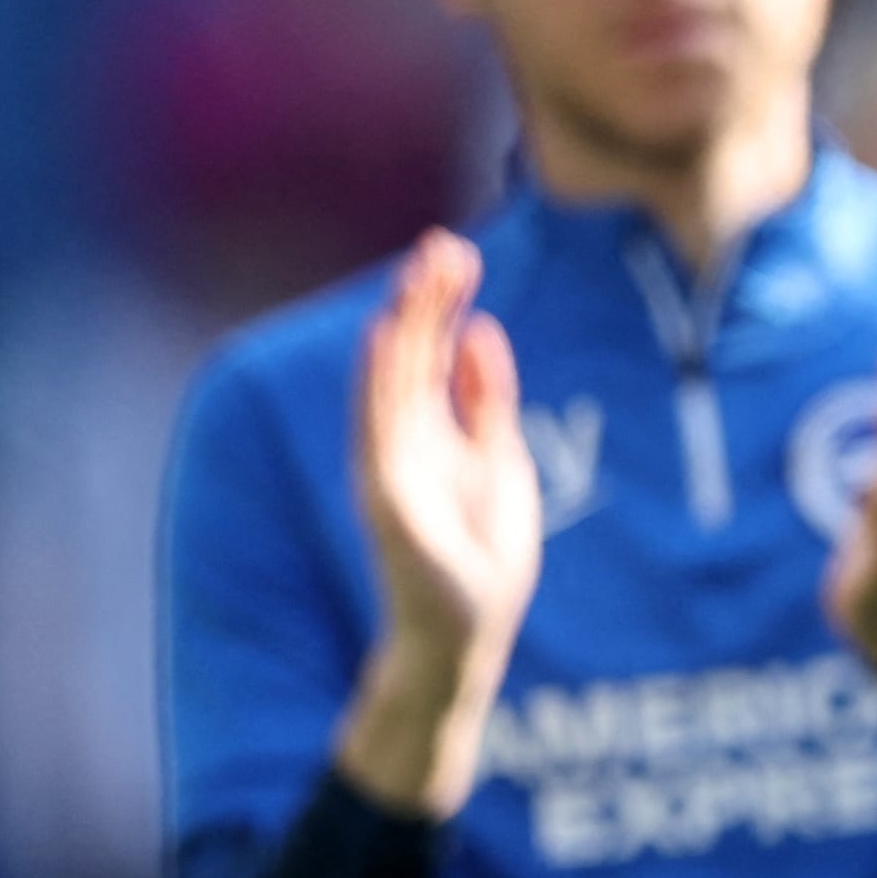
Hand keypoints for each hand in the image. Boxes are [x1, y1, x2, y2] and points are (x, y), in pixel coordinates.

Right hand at [335, 230, 543, 817]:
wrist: (468, 633)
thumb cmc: (481, 552)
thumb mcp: (499, 459)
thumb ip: (485, 401)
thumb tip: (480, 331)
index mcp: (429, 430)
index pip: (429, 352)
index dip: (441, 303)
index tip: (458, 253)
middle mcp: (401, 441)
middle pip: (408, 358)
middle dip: (423, 302)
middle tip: (442, 244)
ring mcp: (390, 468)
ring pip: (390, 384)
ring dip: (402, 329)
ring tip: (414, 277)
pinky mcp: (387, 498)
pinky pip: (377, 431)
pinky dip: (379, 385)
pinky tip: (388, 341)